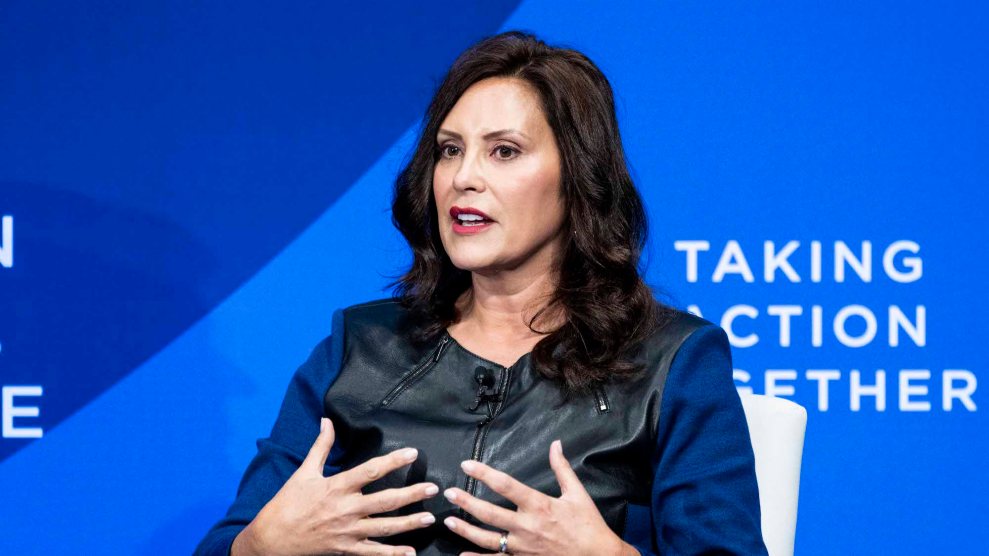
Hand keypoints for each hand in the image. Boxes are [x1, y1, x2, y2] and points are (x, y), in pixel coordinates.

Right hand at [233, 417, 437, 555]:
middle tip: (432, 488)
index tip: (413, 453)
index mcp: (336, 487)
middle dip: (411, 494)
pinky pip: (373, 553)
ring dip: (409, 523)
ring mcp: (347, 532)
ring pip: (384, 528)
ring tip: (429, 518)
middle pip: (385, 501)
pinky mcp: (345, 550)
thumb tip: (326, 421)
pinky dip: (392, 554)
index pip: (371, 471)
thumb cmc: (287, 503)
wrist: (271, 539)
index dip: (393, 461)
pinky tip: (410, 552)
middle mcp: (345, 509)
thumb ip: (320, 446)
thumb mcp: (303, 472)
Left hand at [441, 440, 639, 555]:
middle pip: (489, 513)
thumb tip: (555, 444)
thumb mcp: (577, 493)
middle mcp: (527, 526)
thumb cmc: (588, 525)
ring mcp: (523, 547)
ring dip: (466, 529)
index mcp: (539, 505)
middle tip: (449, 492)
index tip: (467, 465)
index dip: (483, 473)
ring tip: (449, 520)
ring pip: (488, 539)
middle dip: (466, 502)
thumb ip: (562, 468)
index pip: (505, 485)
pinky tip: (463, 555)